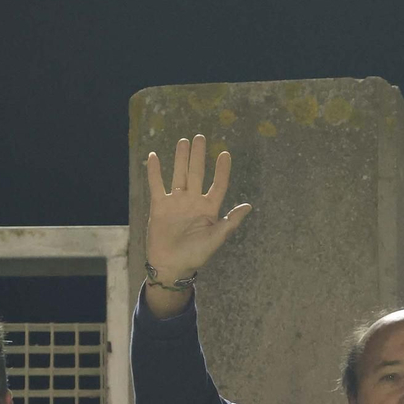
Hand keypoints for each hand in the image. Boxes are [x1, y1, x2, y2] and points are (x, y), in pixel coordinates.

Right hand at [144, 134, 252, 278]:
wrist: (171, 266)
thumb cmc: (196, 255)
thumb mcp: (216, 238)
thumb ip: (230, 222)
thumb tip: (249, 206)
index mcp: (209, 209)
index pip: (218, 185)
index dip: (222, 170)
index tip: (225, 153)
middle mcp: (193, 202)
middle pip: (197, 173)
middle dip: (199, 156)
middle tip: (201, 137)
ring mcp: (176, 202)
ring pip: (179, 174)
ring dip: (181, 158)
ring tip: (184, 141)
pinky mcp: (159, 206)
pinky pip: (156, 185)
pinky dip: (155, 171)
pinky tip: (154, 156)